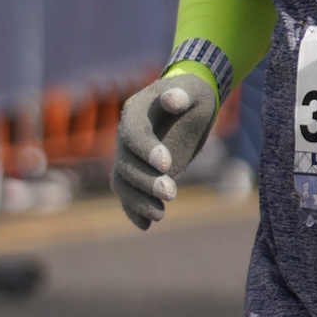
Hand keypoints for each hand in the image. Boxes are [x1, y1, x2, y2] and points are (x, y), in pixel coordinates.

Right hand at [113, 66, 220, 229]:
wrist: (187, 107)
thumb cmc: (191, 96)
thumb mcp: (193, 90)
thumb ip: (182, 93)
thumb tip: (174, 98)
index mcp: (135, 112)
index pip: (133, 133)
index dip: (145, 149)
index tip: (166, 164)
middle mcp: (125, 136)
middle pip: (126, 164)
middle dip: (146, 181)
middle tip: (171, 192)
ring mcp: (129, 157)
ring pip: (123, 183)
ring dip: (138, 201)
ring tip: (160, 214)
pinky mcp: (138, 174)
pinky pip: (128, 195)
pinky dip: (134, 211)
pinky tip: (146, 225)